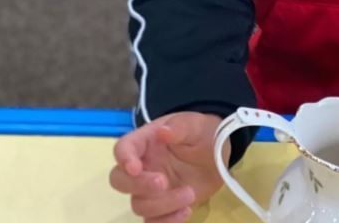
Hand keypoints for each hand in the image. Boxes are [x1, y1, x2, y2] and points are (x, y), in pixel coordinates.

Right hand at [109, 111, 227, 222]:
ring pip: (138, 204)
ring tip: (190, 194)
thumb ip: (179, 127)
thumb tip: (162, 131)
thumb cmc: (202, 134)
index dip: (124, 158)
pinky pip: (152, 222)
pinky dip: (166, 222)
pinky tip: (186, 211)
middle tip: (163, 183)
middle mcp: (143, 166)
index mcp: (146, 141)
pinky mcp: (162, 207)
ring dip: (163, 204)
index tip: (134, 168)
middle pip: (120, 180)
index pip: (123, 147)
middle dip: (137, 185)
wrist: (218, 156)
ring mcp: (150, 190)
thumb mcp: (195, 125)